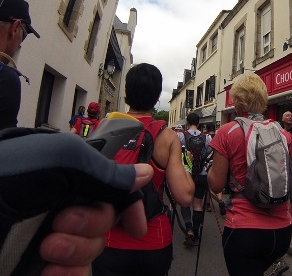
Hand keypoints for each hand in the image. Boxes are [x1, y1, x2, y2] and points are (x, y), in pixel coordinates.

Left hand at [0, 131, 153, 275]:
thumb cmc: (1, 183)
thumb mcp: (60, 163)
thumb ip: (106, 171)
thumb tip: (142, 175)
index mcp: (68, 175)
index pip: (113, 188)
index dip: (129, 205)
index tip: (136, 225)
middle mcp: (62, 204)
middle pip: (107, 220)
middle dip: (92, 224)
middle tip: (61, 221)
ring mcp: (52, 236)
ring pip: (94, 250)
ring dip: (77, 251)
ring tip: (47, 248)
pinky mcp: (44, 266)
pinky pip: (75, 274)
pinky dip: (68, 275)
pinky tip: (48, 271)